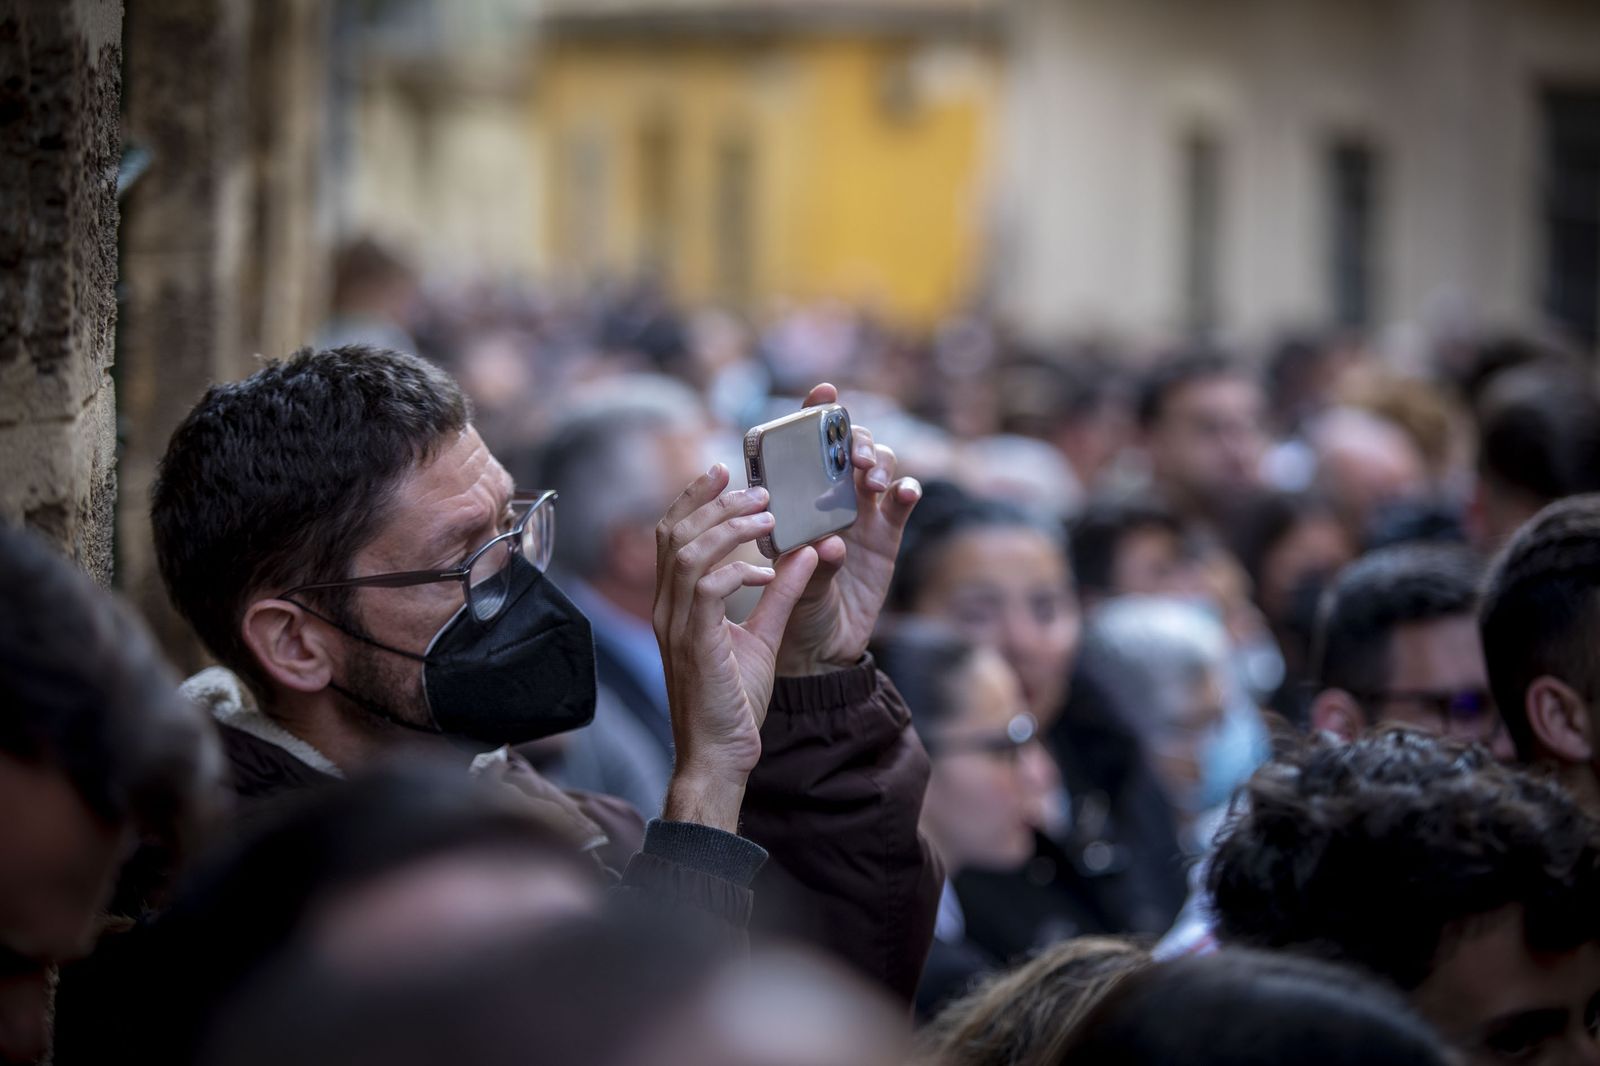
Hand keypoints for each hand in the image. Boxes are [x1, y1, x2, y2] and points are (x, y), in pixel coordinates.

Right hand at [653, 465, 818, 831]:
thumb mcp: (762, 637)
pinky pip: (707, 587)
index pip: (671, 534)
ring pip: (688, 551)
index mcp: (674, 604)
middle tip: (757, 487)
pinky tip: (765, 570)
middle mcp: (666, 608)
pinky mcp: (694, 643)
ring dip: (731, 528)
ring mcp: (675, 625)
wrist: (720, 755)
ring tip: (769, 517)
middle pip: (673, 532)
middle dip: (714, 500)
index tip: (724, 470)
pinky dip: (736, 569)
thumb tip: (804, 552)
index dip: (694, 497)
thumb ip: (778, 594)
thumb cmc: (734, 702)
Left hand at [775, 383, 921, 675]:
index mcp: (795, 497)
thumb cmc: (792, 613)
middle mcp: (828, 497)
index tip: (825, 393)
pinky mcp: (888, 537)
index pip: (803, 445)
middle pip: (850, 447)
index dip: (815, 413)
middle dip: (856, 440)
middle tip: (855, 458)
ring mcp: (862, 514)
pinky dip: (907, 491)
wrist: (822, 650)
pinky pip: (901, 504)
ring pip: (879, 467)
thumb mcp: (791, 590)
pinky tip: (903, 493)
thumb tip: (833, 543)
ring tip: (873, 481)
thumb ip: (811, 566)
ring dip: (880, 462)